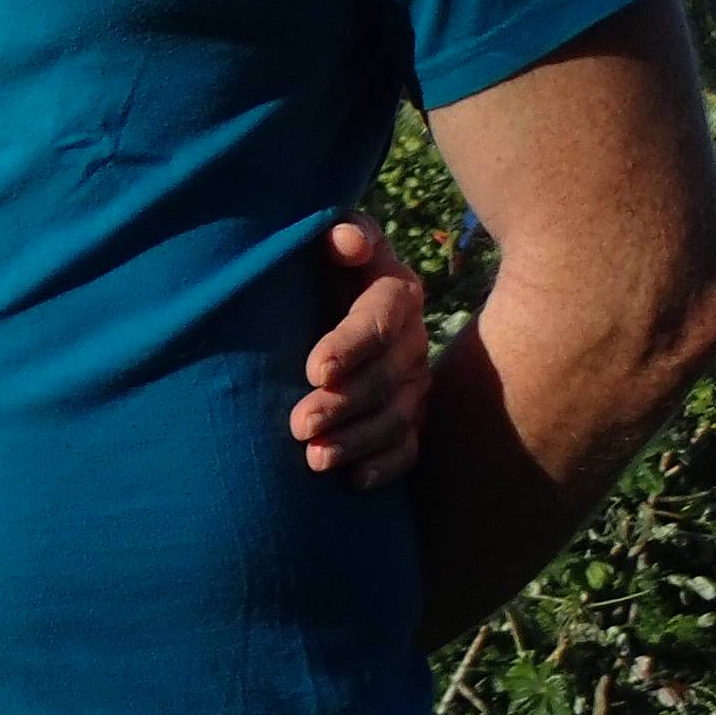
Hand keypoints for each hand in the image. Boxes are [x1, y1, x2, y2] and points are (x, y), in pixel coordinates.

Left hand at [292, 213, 431, 488]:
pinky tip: (353, 481)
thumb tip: (346, 241)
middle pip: (386, 377)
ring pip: (397, 418)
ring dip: (357, 441)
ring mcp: (415, 382)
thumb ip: (339, 233)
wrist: (318, 296)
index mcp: (395, 291)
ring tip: (314, 458)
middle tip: (299, 425)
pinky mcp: (409, 417)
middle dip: (344, 405)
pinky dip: (384, 466)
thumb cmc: (315, 263)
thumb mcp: (324, 241)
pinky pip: (409, 447)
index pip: (380, 319)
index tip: (314, 370)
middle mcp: (412, 339)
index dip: (350, 345)